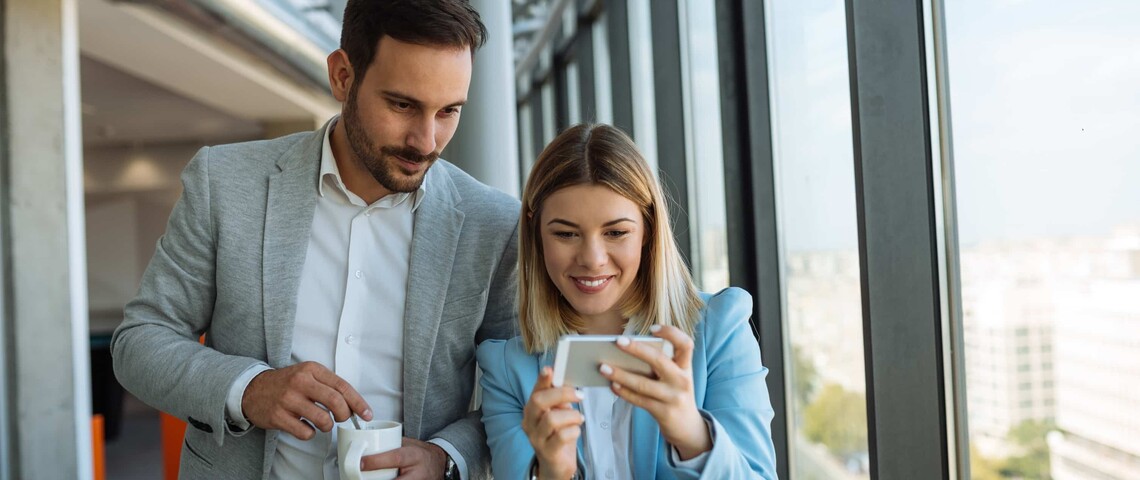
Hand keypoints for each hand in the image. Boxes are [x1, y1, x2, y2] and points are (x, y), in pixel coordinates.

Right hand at [241, 361, 371, 439]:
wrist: (252, 389)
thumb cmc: (286, 383)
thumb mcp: (307, 374)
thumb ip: (328, 385)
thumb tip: (353, 404)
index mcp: (311, 369)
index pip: (342, 386)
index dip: (358, 402)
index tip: (366, 414)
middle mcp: (300, 382)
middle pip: (335, 402)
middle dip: (345, 415)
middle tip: (342, 419)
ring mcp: (288, 399)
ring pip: (322, 419)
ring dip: (327, 426)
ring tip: (322, 423)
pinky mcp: (278, 416)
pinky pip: (304, 432)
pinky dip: (309, 433)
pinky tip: (305, 426)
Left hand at [361, 437, 446, 478]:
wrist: (438, 463)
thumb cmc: (421, 453)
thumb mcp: (409, 445)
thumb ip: (391, 446)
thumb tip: (367, 447)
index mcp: (414, 456)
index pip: (396, 458)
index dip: (377, 461)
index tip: (361, 463)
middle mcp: (417, 473)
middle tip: (360, 478)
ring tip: (364, 479)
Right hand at [522, 367, 582, 479]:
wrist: (555, 465)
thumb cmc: (558, 435)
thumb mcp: (558, 413)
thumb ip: (559, 399)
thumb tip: (564, 381)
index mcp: (532, 410)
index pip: (535, 391)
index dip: (542, 379)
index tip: (550, 369)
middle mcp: (530, 423)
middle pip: (539, 401)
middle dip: (562, 394)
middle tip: (580, 395)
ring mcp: (536, 438)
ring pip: (552, 419)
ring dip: (572, 415)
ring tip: (579, 418)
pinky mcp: (547, 452)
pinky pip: (562, 436)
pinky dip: (574, 430)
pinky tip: (576, 431)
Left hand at [601, 326, 710, 458]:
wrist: (688, 426)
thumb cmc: (674, 393)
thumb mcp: (674, 376)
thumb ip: (659, 364)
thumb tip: (626, 352)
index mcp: (685, 366)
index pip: (685, 344)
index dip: (671, 333)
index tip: (653, 328)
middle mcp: (682, 380)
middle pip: (659, 360)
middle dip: (637, 349)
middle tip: (618, 341)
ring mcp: (674, 397)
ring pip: (643, 384)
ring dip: (621, 375)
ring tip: (603, 367)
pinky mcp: (663, 412)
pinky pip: (639, 400)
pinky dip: (624, 392)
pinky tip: (611, 385)